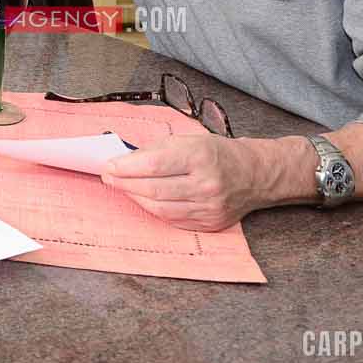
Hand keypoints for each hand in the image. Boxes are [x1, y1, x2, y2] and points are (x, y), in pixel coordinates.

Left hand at [98, 133, 273, 231]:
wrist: (254, 175)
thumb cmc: (216, 153)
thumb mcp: (188, 139)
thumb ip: (157, 150)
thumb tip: (124, 160)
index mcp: (200, 156)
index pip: (154, 164)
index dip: (126, 167)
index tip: (108, 165)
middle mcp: (207, 184)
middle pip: (154, 189)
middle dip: (125, 184)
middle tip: (109, 177)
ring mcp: (209, 208)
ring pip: (161, 209)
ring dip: (136, 198)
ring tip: (123, 188)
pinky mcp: (210, 223)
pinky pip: (173, 220)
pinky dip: (154, 210)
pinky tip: (144, 200)